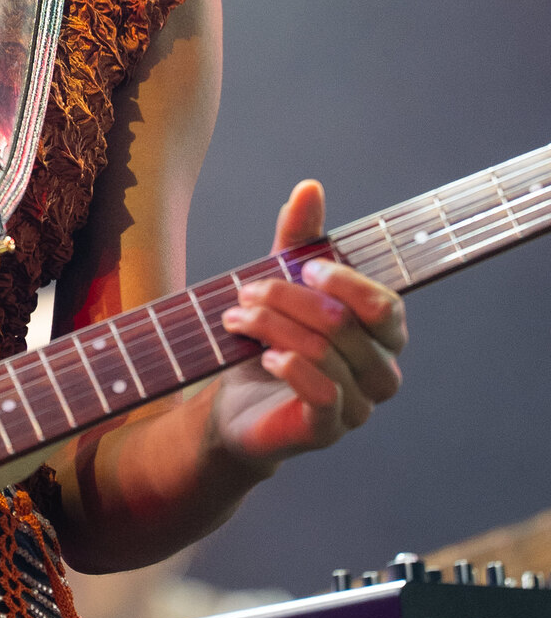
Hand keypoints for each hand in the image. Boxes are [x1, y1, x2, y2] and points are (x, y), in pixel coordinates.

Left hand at [207, 179, 405, 468]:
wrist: (235, 408)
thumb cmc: (269, 343)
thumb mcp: (281, 288)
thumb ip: (298, 242)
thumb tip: (309, 186)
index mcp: (381, 336)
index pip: (383, 306)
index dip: (345, 282)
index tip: (301, 266)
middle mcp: (380, 372)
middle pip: (346, 325)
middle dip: (290, 300)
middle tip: (246, 291)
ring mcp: (358, 406)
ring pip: (327, 354)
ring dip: (274, 328)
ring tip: (237, 318)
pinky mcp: (327, 431)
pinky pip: (322, 394)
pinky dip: (292, 367)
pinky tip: (265, 356)